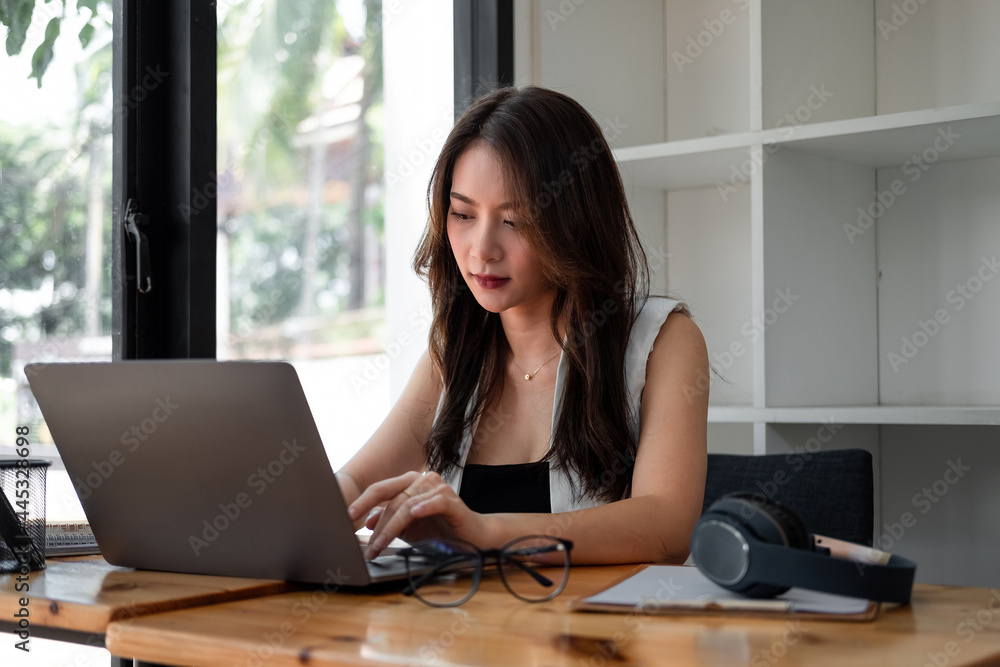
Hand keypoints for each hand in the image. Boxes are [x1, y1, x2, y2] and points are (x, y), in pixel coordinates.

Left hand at [347, 471, 494, 558]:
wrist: (471, 538)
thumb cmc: (439, 531)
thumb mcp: (408, 528)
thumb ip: (388, 521)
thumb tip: (366, 522)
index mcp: (410, 483)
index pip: (381, 489)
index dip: (363, 502)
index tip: (346, 516)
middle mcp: (423, 480)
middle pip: (392, 498)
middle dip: (377, 524)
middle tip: (365, 543)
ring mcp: (438, 488)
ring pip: (408, 505)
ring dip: (392, 528)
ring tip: (381, 546)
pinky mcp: (452, 500)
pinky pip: (435, 501)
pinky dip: (424, 508)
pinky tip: (414, 516)